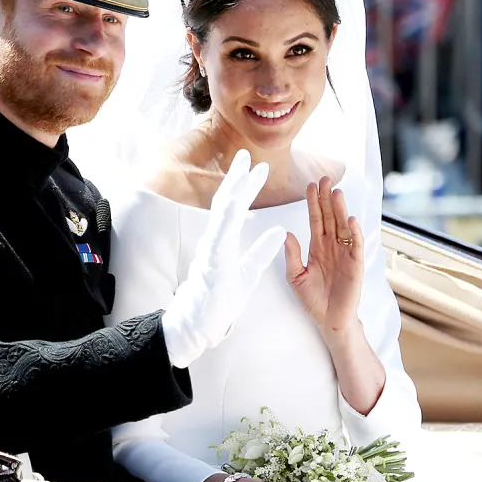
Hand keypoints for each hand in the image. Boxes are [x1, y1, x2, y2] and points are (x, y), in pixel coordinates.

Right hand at [161, 150, 287, 367]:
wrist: (200, 325)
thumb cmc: (220, 301)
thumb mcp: (248, 273)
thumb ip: (262, 251)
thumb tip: (281, 231)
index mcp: (223, 242)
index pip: (236, 209)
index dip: (246, 187)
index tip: (259, 168)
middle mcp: (214, 241)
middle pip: (226, 204)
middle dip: (236, 179)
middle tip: (246, 155)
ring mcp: (210, 251)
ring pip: (221, 215)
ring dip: (232, 191)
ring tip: (242, 171)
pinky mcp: (211, 264)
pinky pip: (220, 237)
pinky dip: (227, 219)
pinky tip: (235, 204)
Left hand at [284, 177, 364, 334]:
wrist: (329, 320)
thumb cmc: (313, 299)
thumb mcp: (296, 277)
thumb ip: (292, 256)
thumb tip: (286, 233)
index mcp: (317, 247)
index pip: (315, 219)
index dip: (313, 203)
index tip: (310, 185)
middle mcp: (332, 246)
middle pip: (330, 217)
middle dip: (327, 199)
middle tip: (325, 178)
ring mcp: (345, 254)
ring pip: (343, 227)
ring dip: (340, 210)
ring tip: (336, 193)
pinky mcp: (356, 265)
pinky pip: (355, 245)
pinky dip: (354, 232)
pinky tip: (351, 220)